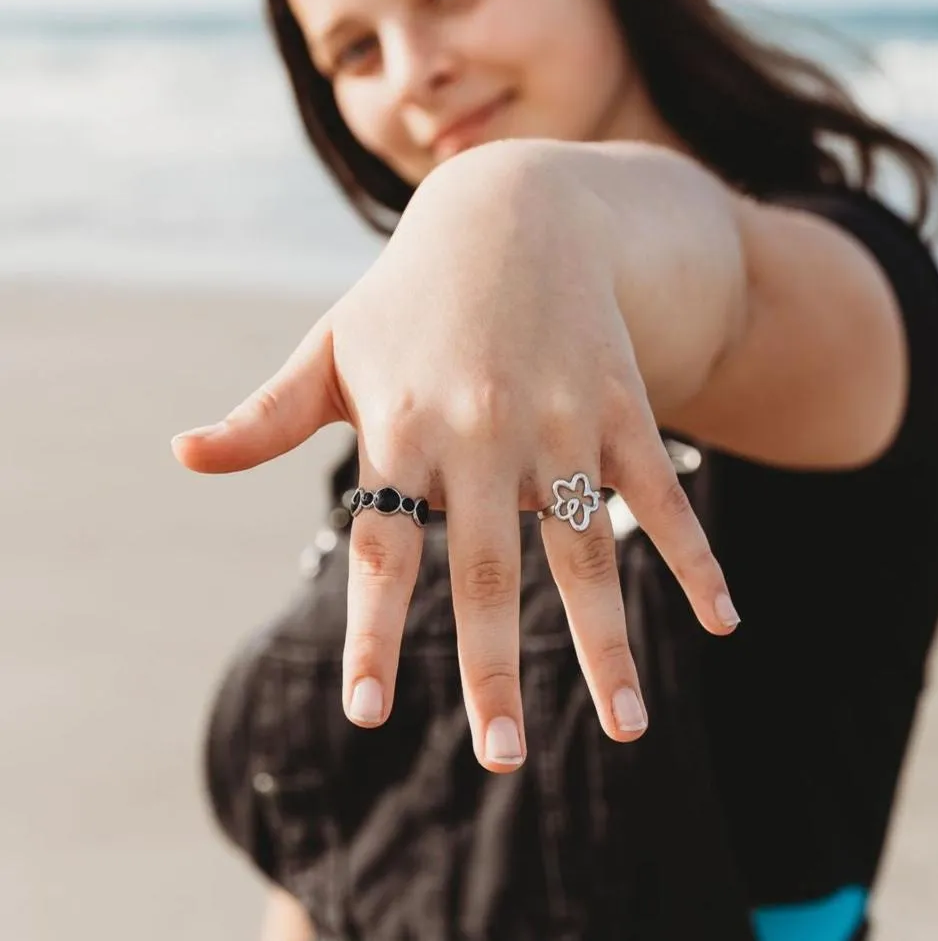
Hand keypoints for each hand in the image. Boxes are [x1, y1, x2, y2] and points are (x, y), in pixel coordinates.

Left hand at [172, 148, 739, 772]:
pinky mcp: (621, 408)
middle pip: (488, 569)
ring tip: (631, 727)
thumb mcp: (331, 347)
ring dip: (610, 643)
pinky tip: (725, 620)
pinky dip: (695, 558)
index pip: (382, 547)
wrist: (514, 212)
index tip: (368, 712)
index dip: (375, 631)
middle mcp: (484, 432)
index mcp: (405, 426)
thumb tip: (183, 455)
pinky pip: (662, 495)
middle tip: (501, 755)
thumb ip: (266, 415)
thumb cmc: (408, 296)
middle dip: (494, 669)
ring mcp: (562, 422)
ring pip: (587, 549)